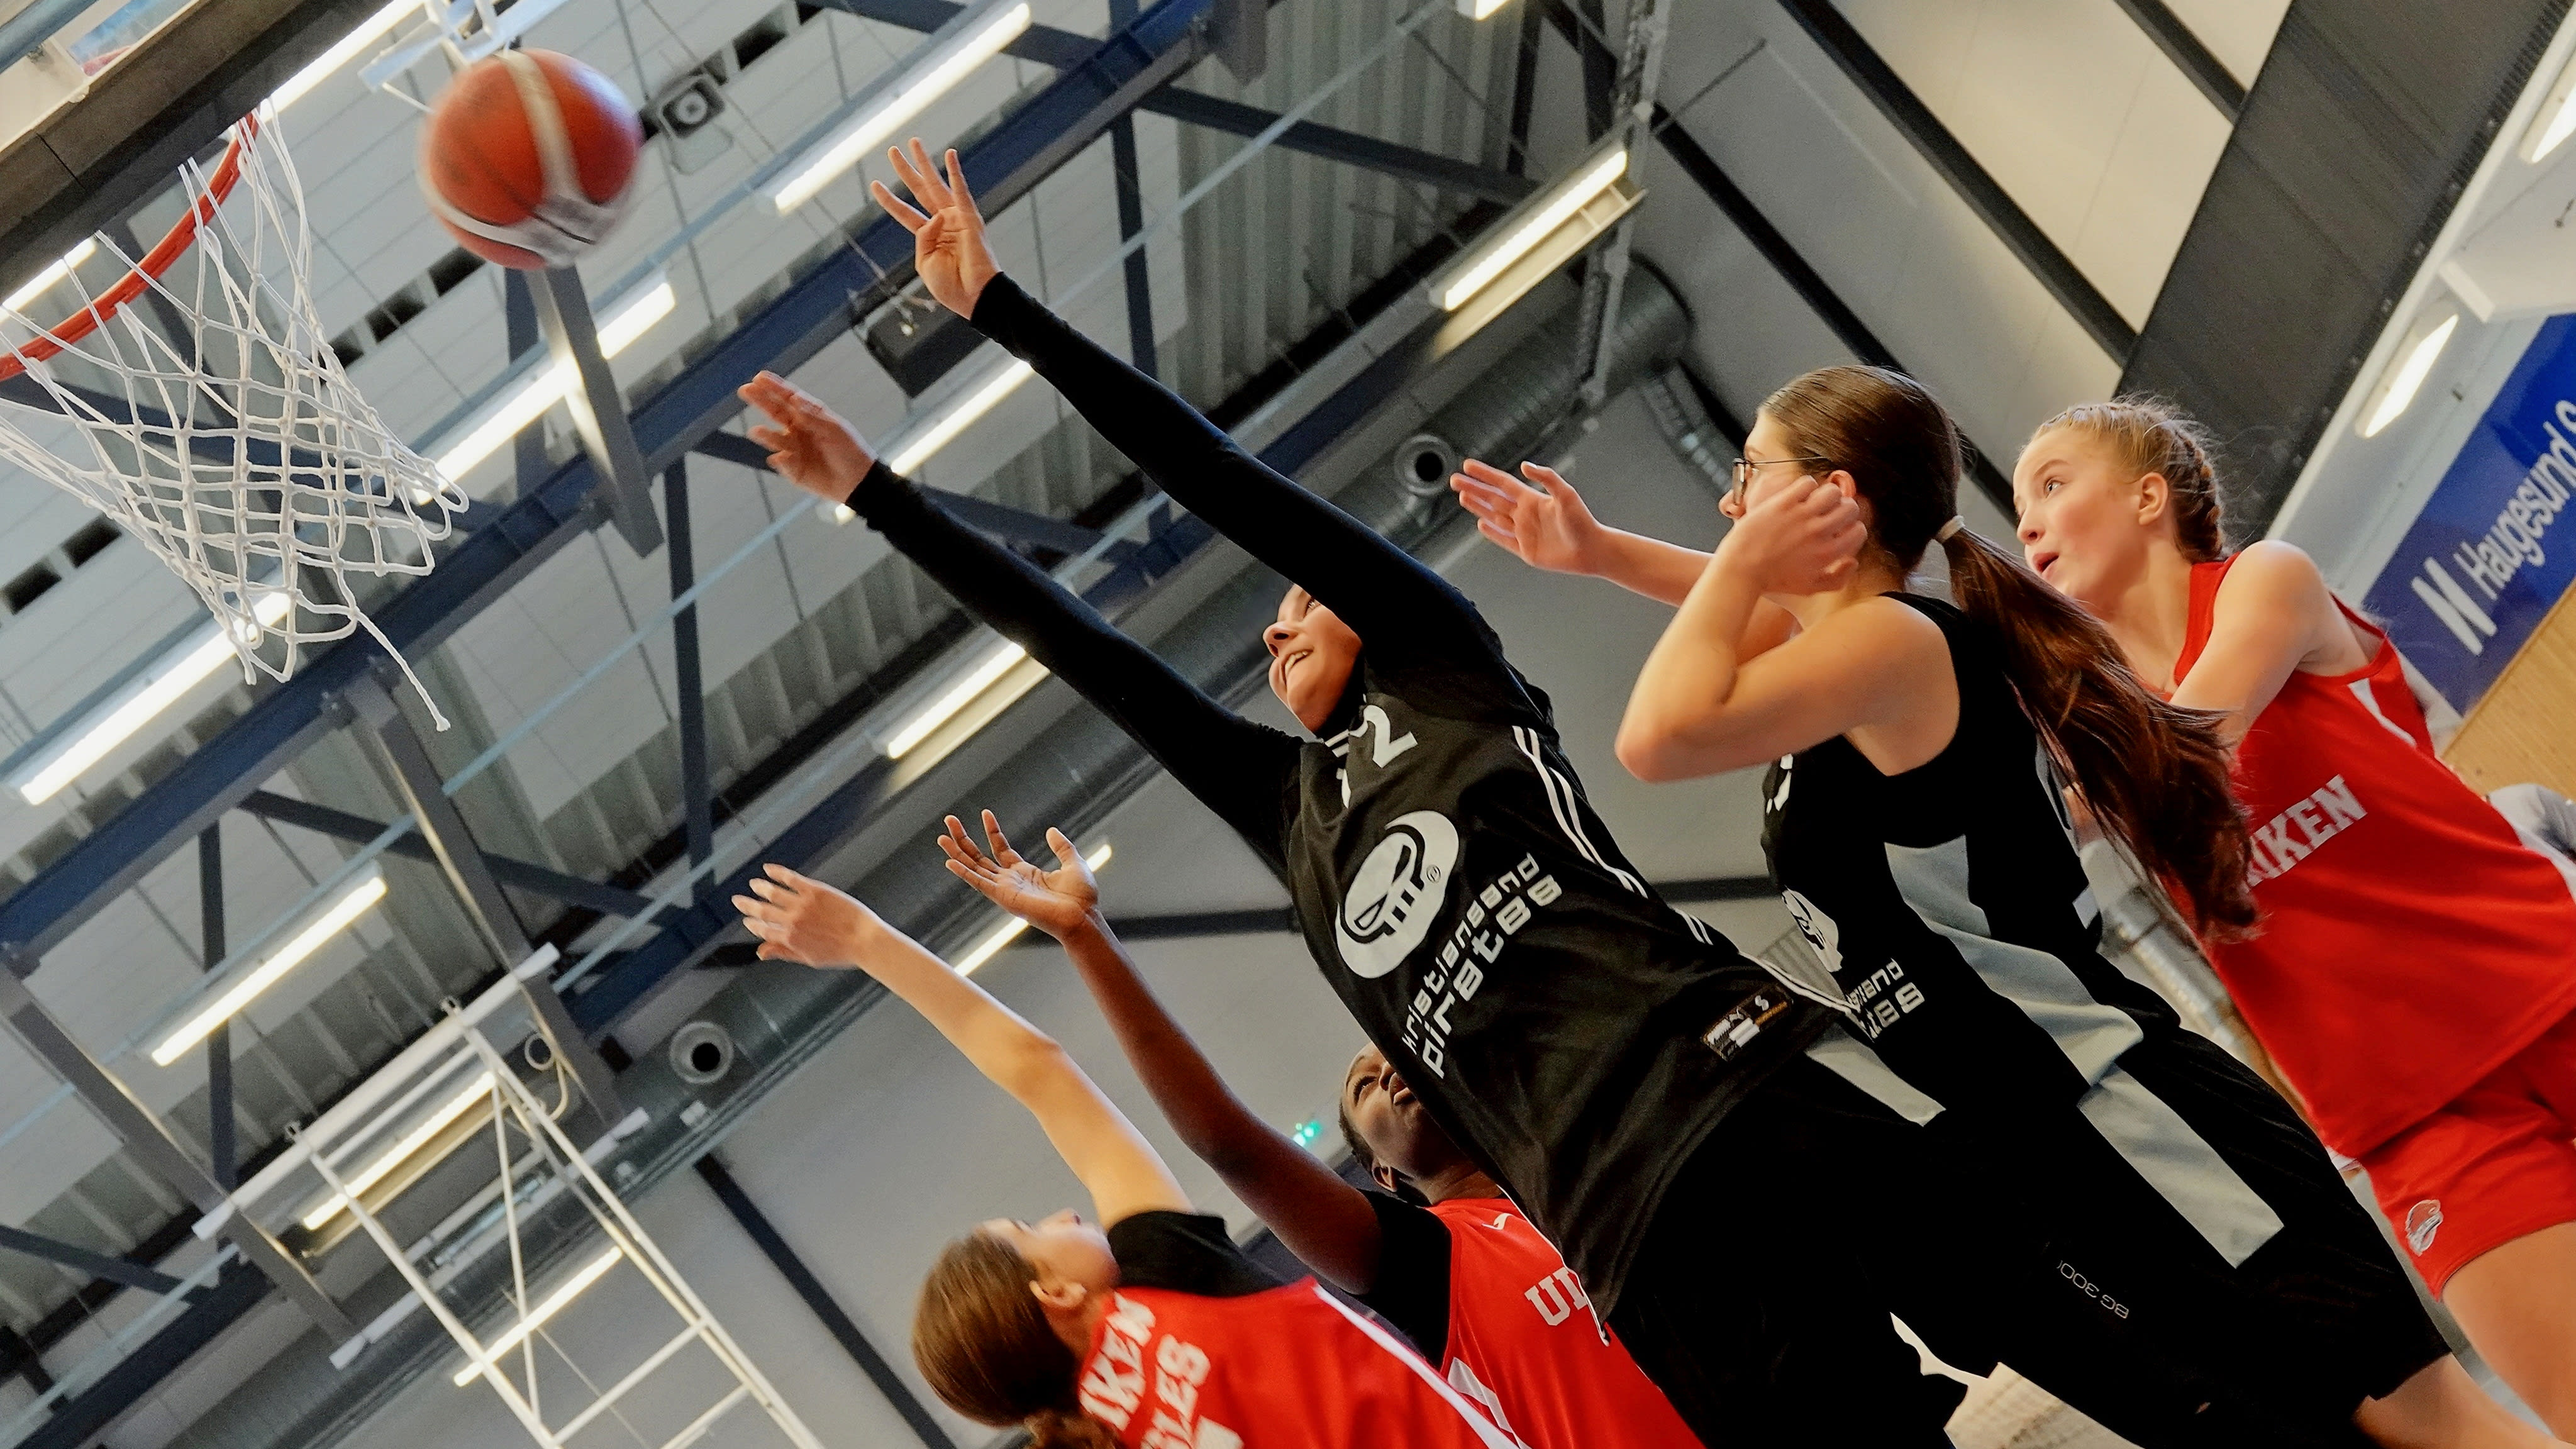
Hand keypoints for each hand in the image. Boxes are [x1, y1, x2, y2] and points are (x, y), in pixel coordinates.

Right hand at [733, 864, 886, 967]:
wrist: (865, 941)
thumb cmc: (841, 952)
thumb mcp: (809, 959)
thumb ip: (783, 953)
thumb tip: (760, 953)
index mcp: (789, 939)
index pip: (763, 930)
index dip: (753, 925)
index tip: (747, 920)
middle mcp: (792, 921)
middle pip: (762, 911)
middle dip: (747, 905)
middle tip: (737, 900)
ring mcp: (802, 905)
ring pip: (773, 893)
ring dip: (760, 888)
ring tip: (753, 884)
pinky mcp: (815, 891)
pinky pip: (790, 879)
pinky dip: (777, 873)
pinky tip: (768, 869)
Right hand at [739, 372, 875, 501]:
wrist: (858, 482)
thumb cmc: (849, 451)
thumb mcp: (835, 430)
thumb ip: (813, 416)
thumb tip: (795, 399)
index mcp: (809, 416)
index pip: (789, 398)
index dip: (774, 387)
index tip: (759, 377)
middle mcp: (797, 429)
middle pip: (775, 412)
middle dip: (760, 401)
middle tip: (745, 390)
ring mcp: (793, 448)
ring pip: (774, 439)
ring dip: (765, 434)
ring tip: (755, 432)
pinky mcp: (792, 469)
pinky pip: (783, 462)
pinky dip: (781, 460)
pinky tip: (782, 457)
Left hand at [870, 139, 1001, 319]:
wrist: (975, 297)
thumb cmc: (951, 287)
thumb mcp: (925, 263)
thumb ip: (922, 237)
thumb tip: (933, 217)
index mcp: (929, 237)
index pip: (905, 212)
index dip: (889, 199)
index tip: (874, 184)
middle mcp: (942, 223)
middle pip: (919, 190)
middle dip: (905, 170)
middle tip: (892, 150)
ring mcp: (956, 219)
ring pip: (936, 185)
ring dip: (924, 163)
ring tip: (913, 142)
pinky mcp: (969, 219)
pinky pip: (960, 192)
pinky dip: (955, 173)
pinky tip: (949, 154)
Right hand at [938, 811, 1101, 940]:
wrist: (1083, 917)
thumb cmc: (1081, 897)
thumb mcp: (1073, 863)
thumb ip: (1061, 847)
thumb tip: (1051, 830)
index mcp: (1025, 874)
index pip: (1001, 849)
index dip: (992, 831)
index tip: (985, 813)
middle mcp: (1010, 882)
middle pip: (980, 857)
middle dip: (964, 839)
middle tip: (949, 821)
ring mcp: (1005, 890)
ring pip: (974, 868)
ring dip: (957, 853)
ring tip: (941, 837)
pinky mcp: (1004, 898)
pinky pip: (980, 883)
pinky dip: (964, 873)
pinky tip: (949, 862)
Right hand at [1450, 459, 1605, 574]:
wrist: (1593, 550)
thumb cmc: (1583, 522)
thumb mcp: (1567, 495)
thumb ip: (1547, 478)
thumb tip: (1524, 466)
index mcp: (1532, 499)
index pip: (1502, 484)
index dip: (1485, 474)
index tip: (1468, 466)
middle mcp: (1525, 514)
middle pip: (1493, 499)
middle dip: (1474, 489)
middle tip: (1454, 480)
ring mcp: (1524, 532)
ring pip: (1494, 517)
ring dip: (1478, 507)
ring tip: (1462, 497)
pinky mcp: (1526, 550)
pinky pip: (1504, 540)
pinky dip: (1492, 533)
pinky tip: (1481, 525)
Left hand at [1714, 474, 1863, 594]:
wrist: (1741, 568)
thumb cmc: (1773, 580)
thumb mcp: (1810, 588)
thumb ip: (1838, 578)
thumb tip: (1854, 561)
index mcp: (1828, 554)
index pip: (1859, 531)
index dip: (1852, 527)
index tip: (1841, 528)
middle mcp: (1819, 533)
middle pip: (1850, 508)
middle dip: (1844, 508)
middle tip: (1832, 511)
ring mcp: (1801, 515)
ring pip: (1833, 491)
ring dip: (1828, 494)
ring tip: (1816, 501)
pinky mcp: (1783, 503)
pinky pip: (1807, 483)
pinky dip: (1806, 486)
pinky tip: (1799, 495)